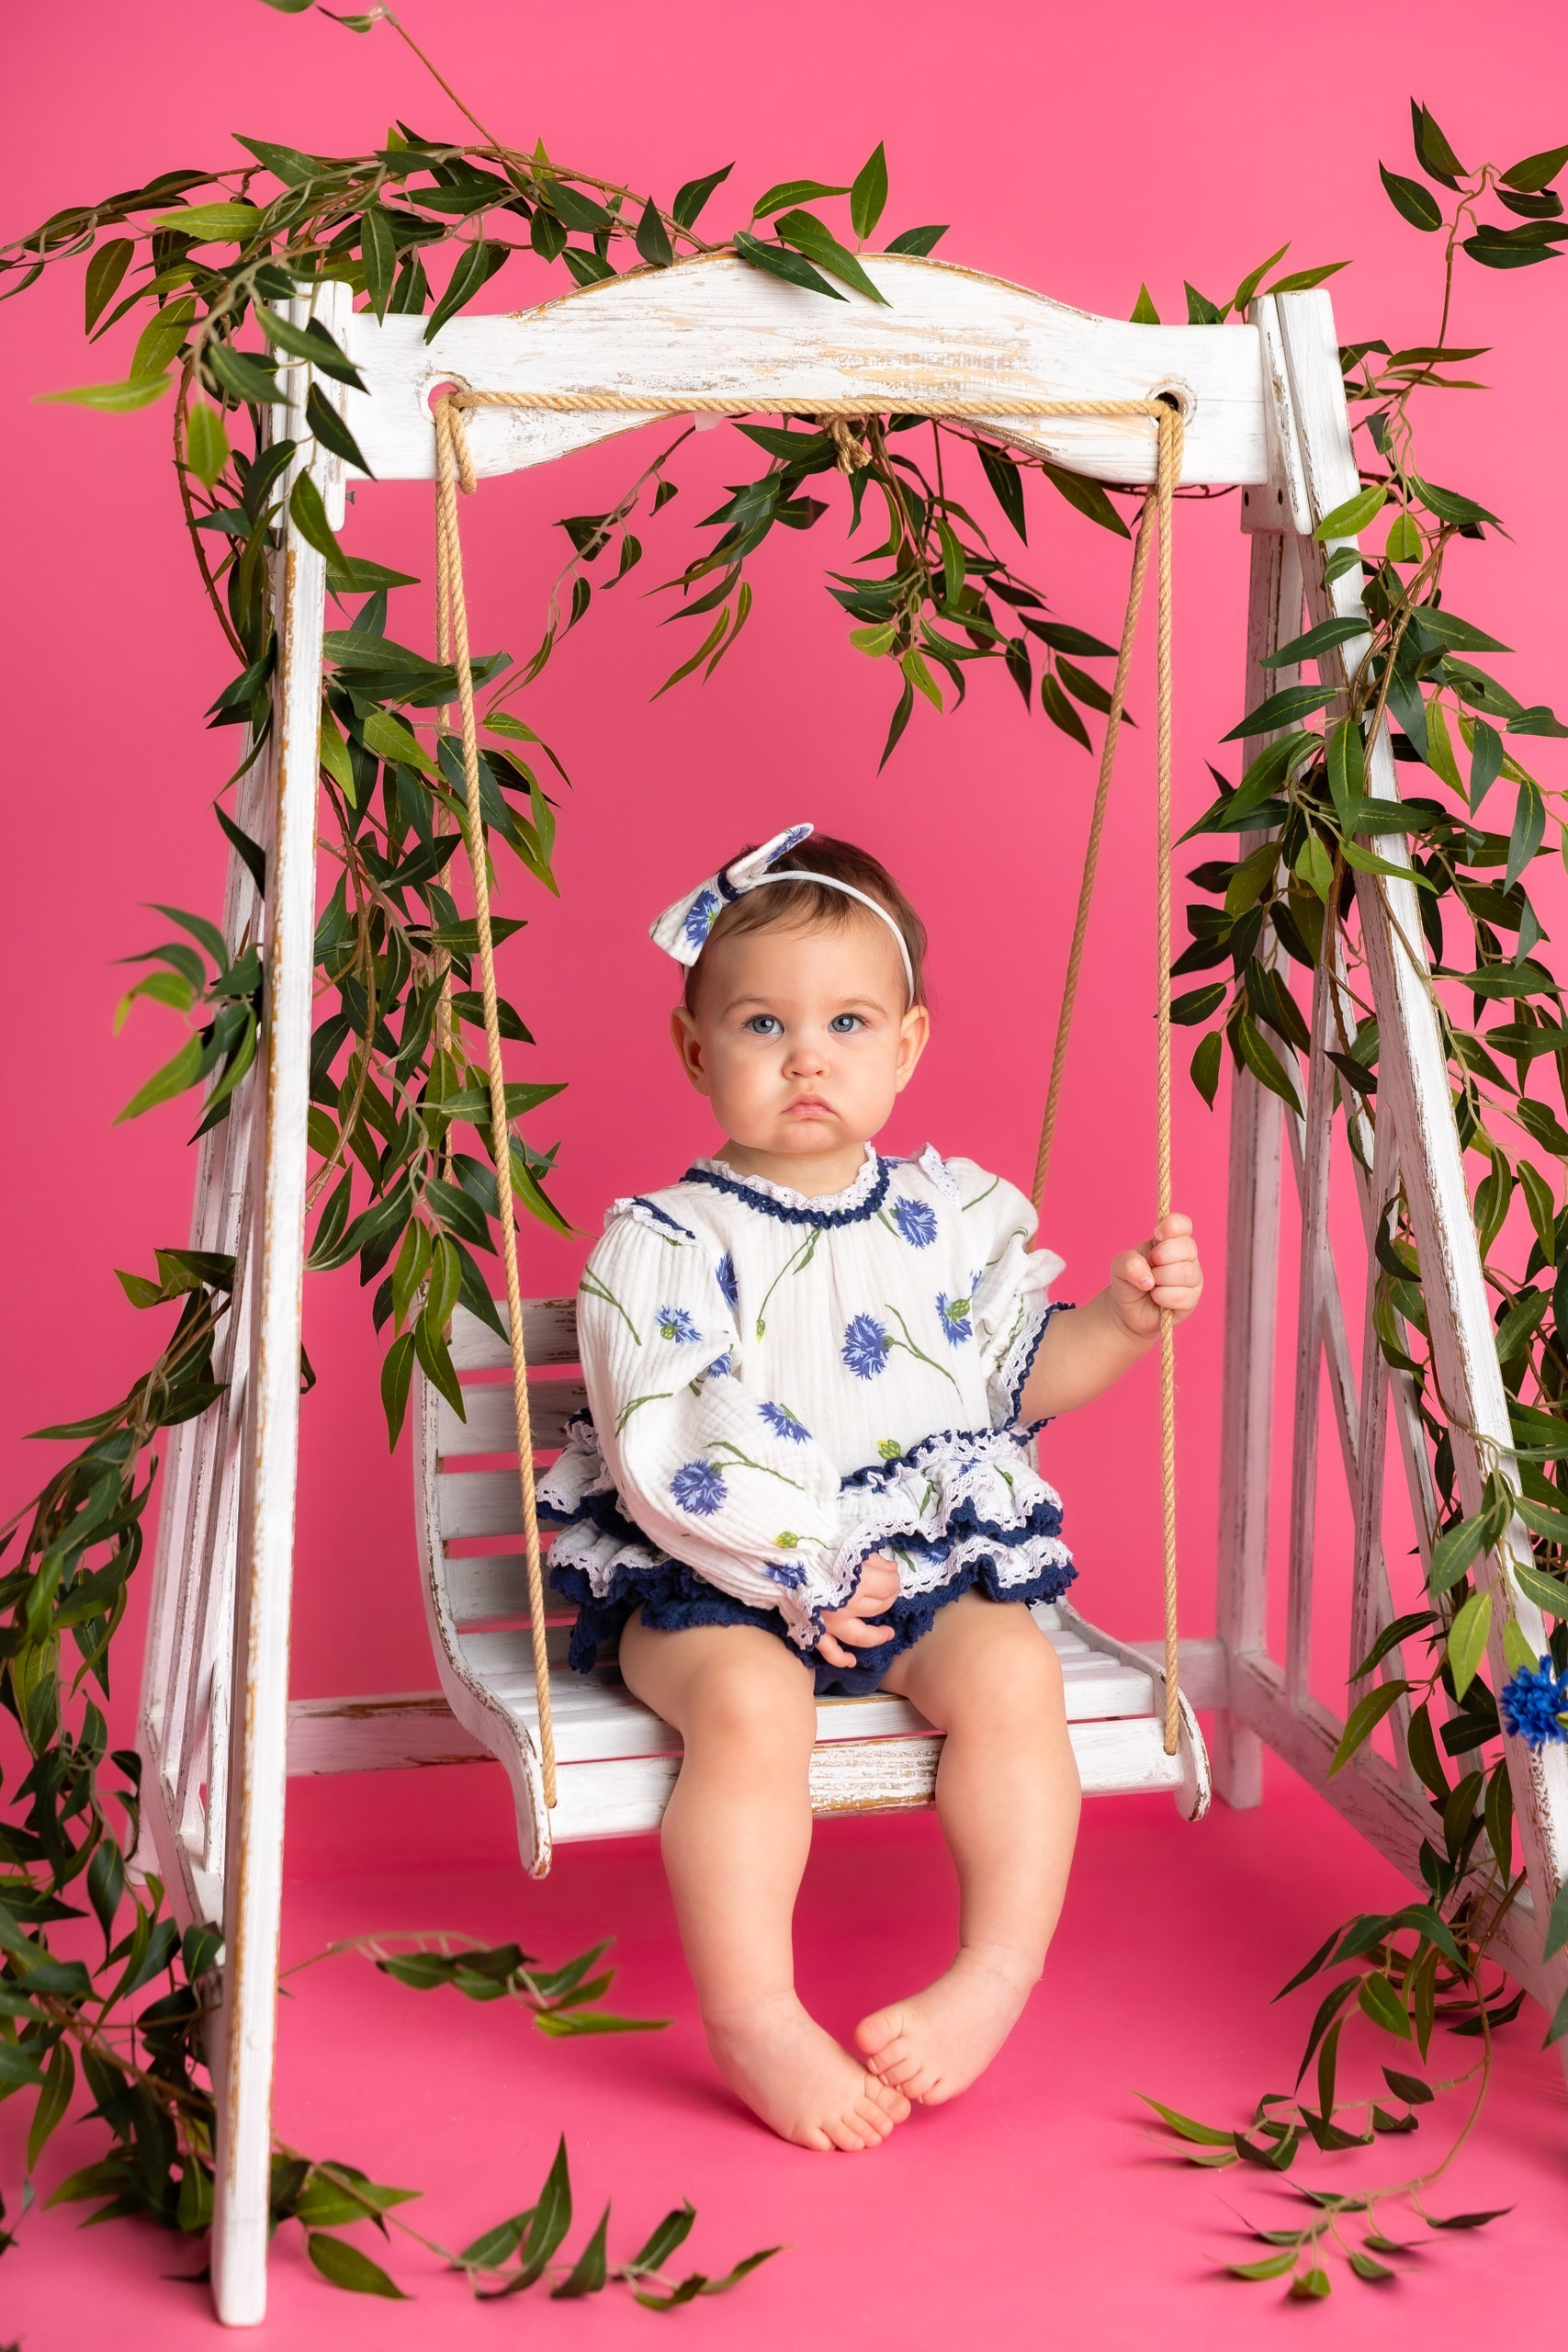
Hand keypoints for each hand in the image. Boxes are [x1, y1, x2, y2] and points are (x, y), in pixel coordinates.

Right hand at [816, 1552, 899, 1671]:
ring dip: (877, 1635)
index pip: (888, 1586)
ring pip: (862, 1636)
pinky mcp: (815, 1630)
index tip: (891, 1572)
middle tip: (888, 1589)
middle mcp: (848, 1607)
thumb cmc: (818, 1546)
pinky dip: (841, 1659)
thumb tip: (892, 1570)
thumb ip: (875, 1560)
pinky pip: (829, 1651)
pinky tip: (852, 1661)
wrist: (781, 1556)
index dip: (894, 1579)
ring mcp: (831, 1622)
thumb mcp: (851, 1545)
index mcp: (859, 1584)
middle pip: (879, 1607)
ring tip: (888, 1632)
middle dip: (888, 1597)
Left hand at [1108, 1212, 1203, 1341]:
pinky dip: (1162, 1297)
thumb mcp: (1119, 1265)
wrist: (1126, 1308)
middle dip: (1161, 1257)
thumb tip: (1146, 1277)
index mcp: (1170, 1240)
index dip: (1173, 1225)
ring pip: (1185, 1273)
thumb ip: (1128, 1262)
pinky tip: (1156, 1297)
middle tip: (1150, 1266)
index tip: (1157, 1234)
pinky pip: (1182, 1296)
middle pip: (1187, 1247)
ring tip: (1150, 1285)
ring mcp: (1192, 1278)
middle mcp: (1186, 1257)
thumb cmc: (1129, 1279)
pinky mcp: (1192, 1300)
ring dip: (1160, 1279)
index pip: (1183, 1224)